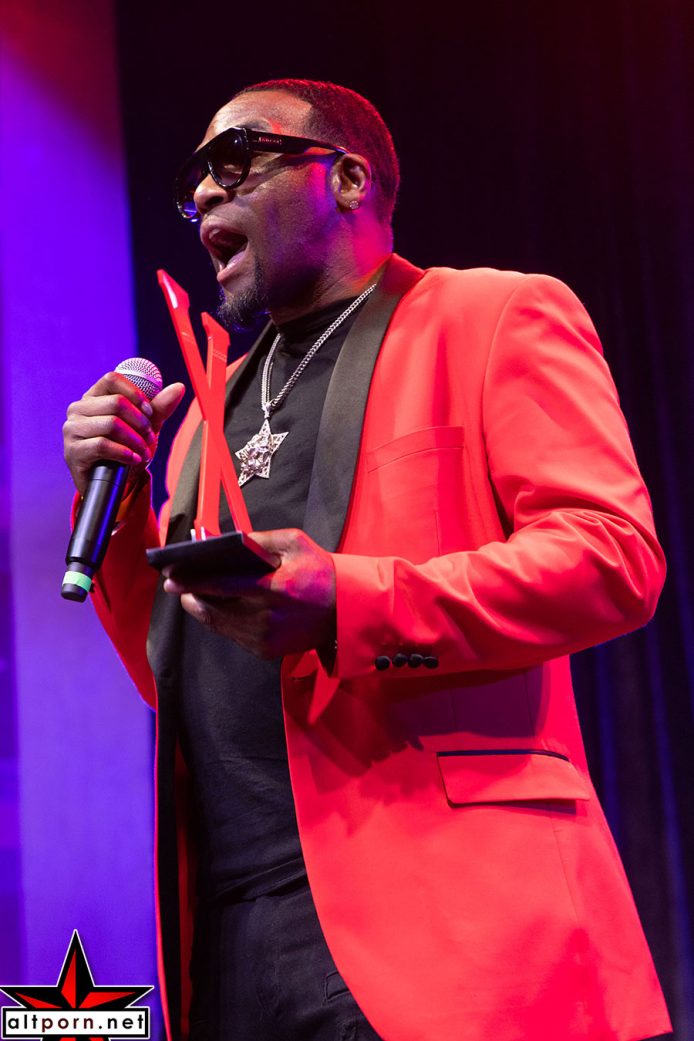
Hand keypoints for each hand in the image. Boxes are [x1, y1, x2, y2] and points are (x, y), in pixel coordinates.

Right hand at [63, 372, 185, 494]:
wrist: (114, 483)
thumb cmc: (126, 449)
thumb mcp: (145, 427)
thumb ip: (159, 408)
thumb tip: (179, 387)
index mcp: (94, 397)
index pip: (111, 379)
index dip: (135, 393)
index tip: (149, 411)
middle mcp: (78, 409)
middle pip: (116, 402)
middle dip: (140, 422)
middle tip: (150, 438)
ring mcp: (73, 430)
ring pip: (111, 424)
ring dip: (135, 440)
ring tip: (143, 452)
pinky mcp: (73, 451)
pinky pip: (103, 445)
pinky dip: (124, 453)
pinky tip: (133, 459)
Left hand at [162, 528, 335, 659]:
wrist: (346, 610)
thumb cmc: (319, 571)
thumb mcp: (295, 543)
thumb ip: (260, 540)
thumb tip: (226, 541)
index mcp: (272, 588)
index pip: (220, 586)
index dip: (192, 582)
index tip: (170, 577)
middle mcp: (265, 618)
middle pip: (213, 609)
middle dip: (191, 596)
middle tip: (176, 585)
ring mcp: (264, 638)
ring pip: (219, 625)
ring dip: (204, 609)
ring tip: (194, 594)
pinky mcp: (265, 651)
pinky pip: (233, 635)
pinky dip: (223, 621)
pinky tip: (219, 607)